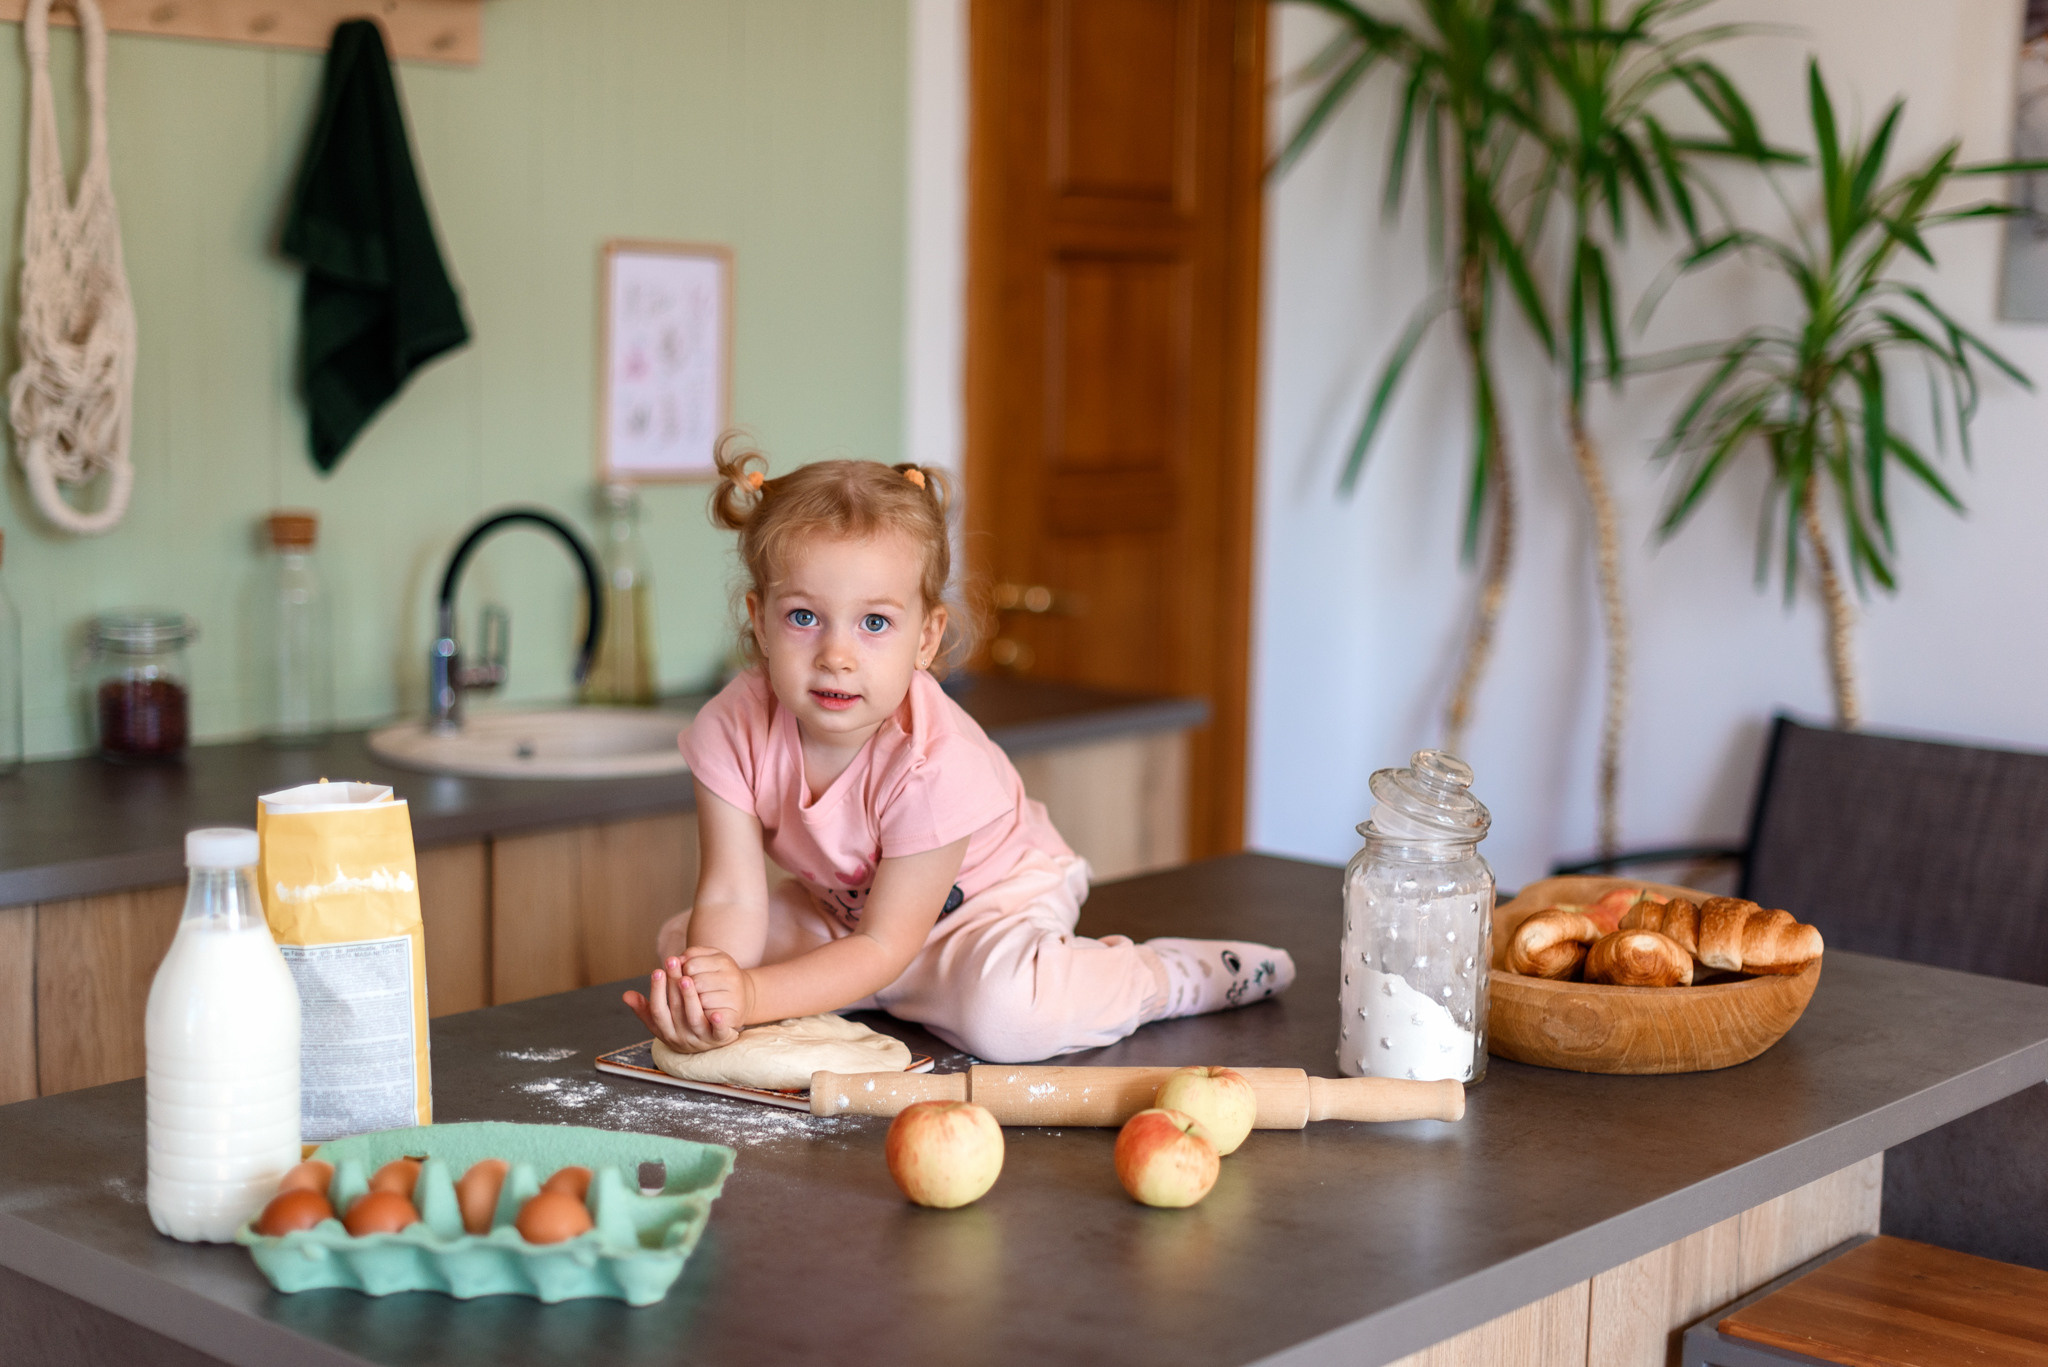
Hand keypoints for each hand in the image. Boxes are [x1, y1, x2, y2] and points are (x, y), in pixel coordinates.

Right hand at [621, 950, 750, 1052]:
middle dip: (672, 984)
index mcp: (666, 1031)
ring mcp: (699, 1038)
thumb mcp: (661, 1022)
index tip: (657, 970)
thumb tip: (625, 994)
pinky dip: (718, 1024)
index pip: (658, 1010)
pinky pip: (717, 1033)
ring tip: (686, 978)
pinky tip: (718, 1013)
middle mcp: (681, 1036)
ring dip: (689, 999)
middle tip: (672, 961)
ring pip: (693, 1019)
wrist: (707, 1050)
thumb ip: (645, 1009)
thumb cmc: (681, 1029)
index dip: (656, 991)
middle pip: (675, 1009)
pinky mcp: (718, 1039)